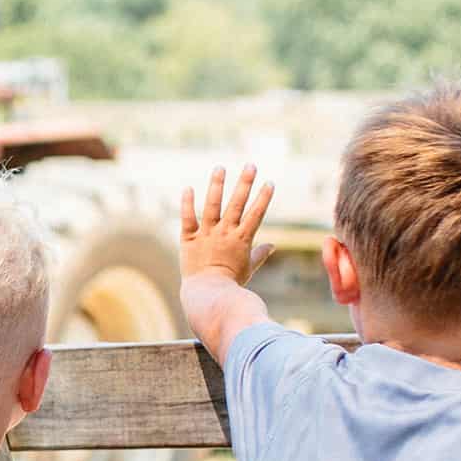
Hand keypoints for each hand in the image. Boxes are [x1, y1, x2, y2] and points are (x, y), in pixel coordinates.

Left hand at [180, 165, 275, 283]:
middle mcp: (225, 233)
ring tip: (220, 168)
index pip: (255, 214)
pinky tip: (188, 187)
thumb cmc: (230, 283)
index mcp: (242, 239)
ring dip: (216, 186)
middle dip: (245, 184)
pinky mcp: (188, 239)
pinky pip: (187, 219)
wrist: (207, 294)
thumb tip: (272, 246)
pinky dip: (187, 203)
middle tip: (251, 166)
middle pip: (237, 204)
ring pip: (212, 206)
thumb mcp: (249, 268)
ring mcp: (206, 235)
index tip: (269, 182)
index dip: (263, 198)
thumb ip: (260, 254)